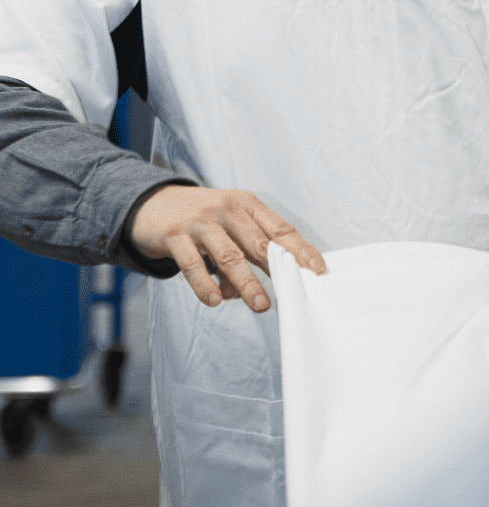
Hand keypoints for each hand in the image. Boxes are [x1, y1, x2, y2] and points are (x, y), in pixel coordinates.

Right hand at [129, 185, 325, 311]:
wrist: (152, 202)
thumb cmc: (201, 218)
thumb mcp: (230, 223)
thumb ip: (247, 251)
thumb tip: (259, 289)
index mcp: (246, 204)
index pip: (281, 229)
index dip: (301, 250)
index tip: (317, 270)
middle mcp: (226, 209)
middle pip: (259, 243)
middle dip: (278, 271)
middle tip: (292, 293)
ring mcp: (200, 221)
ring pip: (230, 256)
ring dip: (248, 283)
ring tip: (261, 304)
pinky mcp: (175, 235)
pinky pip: (193, 264)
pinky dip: (205, 285)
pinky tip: (214, 300)